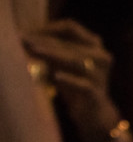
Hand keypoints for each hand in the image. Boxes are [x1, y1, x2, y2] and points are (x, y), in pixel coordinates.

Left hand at [22, 18, 121, 141]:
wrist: (94, 114)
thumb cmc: (75, 85)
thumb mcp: (65, 66)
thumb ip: (53, 52)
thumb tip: (25, 40)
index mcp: (94, 44)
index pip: (71, 28)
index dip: (48, 28)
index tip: (26, 33)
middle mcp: (101, 56)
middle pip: (70, 42)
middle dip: (44, 40)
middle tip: (22, 40)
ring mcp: (100, 74)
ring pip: (75, 60)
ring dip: (52, 54)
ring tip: (33, 51)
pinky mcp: (96, 93)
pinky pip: (82, 84)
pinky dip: (69, 79)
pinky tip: (55, 76)